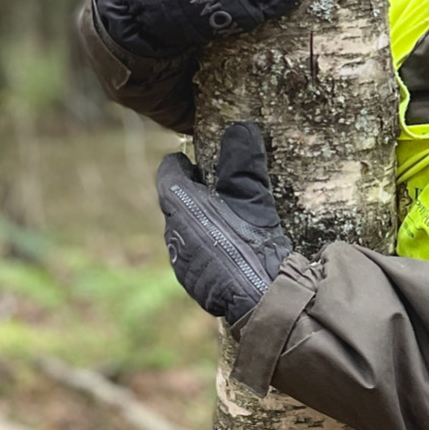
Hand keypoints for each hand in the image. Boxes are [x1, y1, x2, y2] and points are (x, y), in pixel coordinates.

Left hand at [155, 120, 291, 325]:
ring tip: (223, 217)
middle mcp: (173, 235)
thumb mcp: (252, 197)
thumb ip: (242, 162)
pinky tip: (229, 248)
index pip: (168, 175)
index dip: (180, 165)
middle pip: (175, 204)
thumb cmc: (254, 244)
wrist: (260, 301)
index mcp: (181, 208)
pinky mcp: (193, 283)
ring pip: (183, 232)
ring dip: (197, 222)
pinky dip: (205, 246)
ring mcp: (181, 262)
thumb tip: (241, 127)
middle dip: (190, 193)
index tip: (192, 161)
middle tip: (212, 184)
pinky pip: (193, 255)